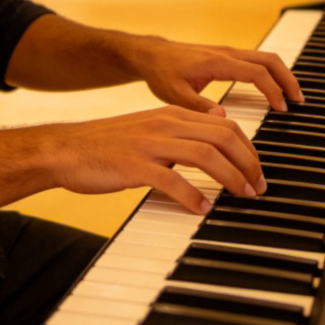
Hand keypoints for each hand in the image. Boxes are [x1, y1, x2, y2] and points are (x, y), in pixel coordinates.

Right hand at [43, 106, 265, 214]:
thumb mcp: (149, 129)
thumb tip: (217, 135)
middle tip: (257, 187)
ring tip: (241, 196)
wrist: (67, 148)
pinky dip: (193, 196)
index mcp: (172, 115)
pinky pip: (172, 181)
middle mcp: (165, 124)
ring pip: (205, 155)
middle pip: (222, 137)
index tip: (256, 170)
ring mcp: (150, 143)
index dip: (248, 149)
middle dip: (248, 163)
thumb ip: (181, 132)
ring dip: (230, 178)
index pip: (225, 125)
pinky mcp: (134, 165)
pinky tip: (202, 209)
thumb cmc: (108, 144)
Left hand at [129, 38, 303, 114]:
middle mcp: (226, 53)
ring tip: (292, 96)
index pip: (256, 73)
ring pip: (265, 57)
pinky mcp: (226, 56)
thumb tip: (222, 119)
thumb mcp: (175, 95)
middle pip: (268, 59)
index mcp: (217, 62)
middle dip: (287, 79)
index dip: (272, 90)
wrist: (152, 55)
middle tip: (299, 101)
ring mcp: (228, 52)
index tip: (282, 108)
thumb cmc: (162, 73)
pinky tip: (273, 88)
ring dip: (281, 74)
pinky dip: (270, 72)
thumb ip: (198, 106)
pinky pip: (256, 60)